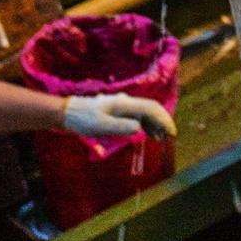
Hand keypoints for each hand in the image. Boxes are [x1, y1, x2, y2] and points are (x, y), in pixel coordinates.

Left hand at [60, 92, 174, 144]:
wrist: (70, 113)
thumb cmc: (84, 120)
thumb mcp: (102, 126)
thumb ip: (121, 126)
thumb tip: (140, 128)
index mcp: (124, 104)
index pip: (151, 108)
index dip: (163, 119)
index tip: (171, 133)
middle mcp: (127, 102)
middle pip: (151, 109)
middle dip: (163, 121)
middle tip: (169, 137)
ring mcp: (123, 106)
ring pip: (145, 112)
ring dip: (155, 124)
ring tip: (161, 138)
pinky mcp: (119, 111)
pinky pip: (138, 116)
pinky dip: (146, 125)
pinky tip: (149, 134)